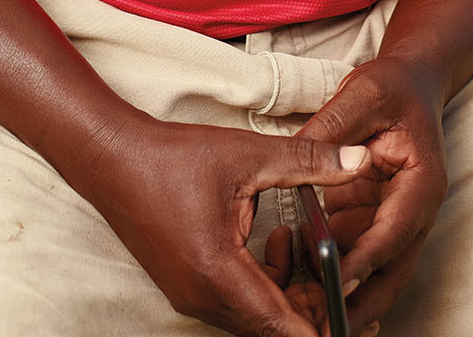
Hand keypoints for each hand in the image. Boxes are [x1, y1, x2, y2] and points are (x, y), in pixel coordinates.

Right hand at [81, 113, 370, 336]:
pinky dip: (264, 284)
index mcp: (219, 273)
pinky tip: (272, 240)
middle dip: (312, 302)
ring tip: (294, 238)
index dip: (324, 324)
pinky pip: (238, 305)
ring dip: (287, 292)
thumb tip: (359, 160)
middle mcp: (203, 298)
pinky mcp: (187, 289)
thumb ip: (309, 161)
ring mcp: (191, 298)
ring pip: (256, 318)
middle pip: (273, 328)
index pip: (283, 327)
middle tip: (334, 264)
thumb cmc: (174, 157)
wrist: (113, 158)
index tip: (356, 315)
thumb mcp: (248, 154)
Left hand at [271, 57, 447, 333]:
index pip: (396, 230)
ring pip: (372, 268)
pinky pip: (353, 249)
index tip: (337, 281)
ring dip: (343, 286)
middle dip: (361, 299)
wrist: (410, 83)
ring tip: (306, 305)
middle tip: (327, 324)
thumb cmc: (393, 87)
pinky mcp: (373, 216)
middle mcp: (414, 208)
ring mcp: (394, 216)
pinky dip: (330, 262)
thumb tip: (296, 158)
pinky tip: (299, 268)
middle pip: (392, 268)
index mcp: (422, 182)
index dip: (367, 258)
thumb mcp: (362, 95)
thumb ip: (332, 129)